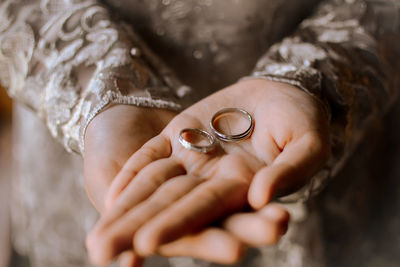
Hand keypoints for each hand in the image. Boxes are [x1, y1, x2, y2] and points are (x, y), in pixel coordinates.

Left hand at [87, 79, 329, 264]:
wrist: (282, 92)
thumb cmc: (303, 119)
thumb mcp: (308, 144)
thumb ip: (289, 172)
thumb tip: (259, 197)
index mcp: (242, 187)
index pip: (207, 209)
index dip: (179, 224)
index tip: (146, 243)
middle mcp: (212, 179)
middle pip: (170, 206)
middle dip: (136, 229)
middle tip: (100, 252)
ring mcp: (193, 158)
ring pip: (154, 187)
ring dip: (125, 210)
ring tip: (96, 241)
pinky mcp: (180, 136)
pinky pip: (150, 157)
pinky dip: (130, 176)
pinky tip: (110, 198)